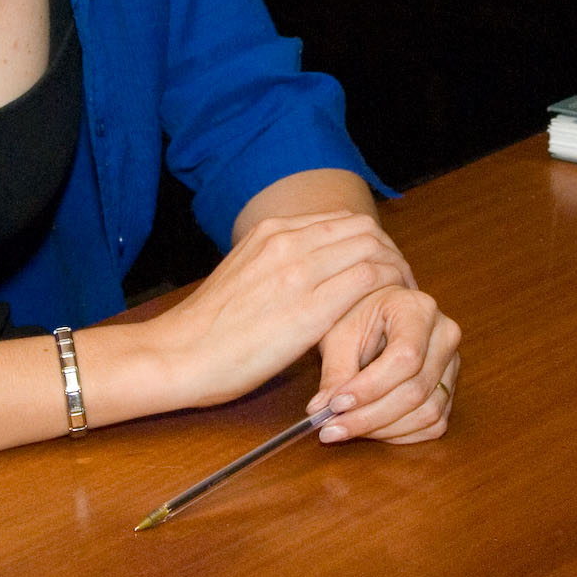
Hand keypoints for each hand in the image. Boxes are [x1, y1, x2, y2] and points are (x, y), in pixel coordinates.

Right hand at [122, 211, 412, 412]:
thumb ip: (278, 264)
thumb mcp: (243, 273)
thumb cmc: (207, 329)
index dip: (371, 242)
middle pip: (365, 229)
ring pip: (373, 249)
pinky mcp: (308, 309)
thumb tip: (313, 271)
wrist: (175, 356)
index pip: (343, 221)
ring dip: (396, 269)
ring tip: (401, 296)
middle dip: (391, 252)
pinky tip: (389, 310)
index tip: (381, 267)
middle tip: (400, 281)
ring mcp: (298, 271)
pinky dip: (388, 289)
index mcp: (271, 231)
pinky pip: (368, 281)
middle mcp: (286, 240)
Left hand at [307, 283, 460, 443]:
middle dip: (370, 416)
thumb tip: (322, 411)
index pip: (405, 358)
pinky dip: (400, 435)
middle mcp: (445, 336)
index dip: (370, 388)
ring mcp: (452, 364)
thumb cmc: (358, 314)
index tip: (335, 405)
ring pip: (427, 413)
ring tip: (346, 428)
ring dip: (383, 430)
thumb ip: (334, 372)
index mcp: (419, 310)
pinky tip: (371, 429)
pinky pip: (433, 424)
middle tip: (331, 428)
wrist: (379, 310)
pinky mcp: (450, 387)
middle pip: (416, 391)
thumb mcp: (340, 335)